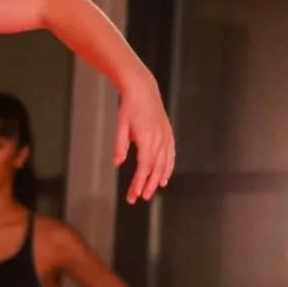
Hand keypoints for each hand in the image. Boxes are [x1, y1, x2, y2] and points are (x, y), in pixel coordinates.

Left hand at [113, 74, 174, 203]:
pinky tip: (165, 176)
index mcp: (147, 138)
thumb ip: (120, 145)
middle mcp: (159, 139)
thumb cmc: (129, 106)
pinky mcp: (167, 133)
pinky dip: (168, 166)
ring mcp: (165, 136)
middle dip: (147, 185)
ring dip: (158, 178)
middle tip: (140, 197)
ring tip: (152, 190)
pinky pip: (170, 154)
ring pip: (164, 163)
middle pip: (155, 168)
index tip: (133, 194)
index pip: (144, 167)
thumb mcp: (121, 126)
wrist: (142, 89)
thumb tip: (117, 163)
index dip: (139, 182)